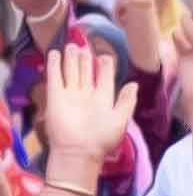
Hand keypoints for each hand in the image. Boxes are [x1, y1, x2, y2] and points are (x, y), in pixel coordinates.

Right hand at [43, 44, 136, 163]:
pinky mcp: (55, 94)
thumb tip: (134, 84)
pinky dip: (55, 64)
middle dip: (86, 58)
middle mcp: (87, 95)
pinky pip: (54, 75)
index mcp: (104, 100)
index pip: (105, 78)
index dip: (106, 66)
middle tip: (85, 45)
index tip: (106, 55)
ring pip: (71, 70)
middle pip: (86, 71)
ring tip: (73, 46)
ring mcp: (70, 94)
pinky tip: (56, 53)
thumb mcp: (121, 120)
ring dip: (72, 58)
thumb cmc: (102, 138)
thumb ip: (127, 101)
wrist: (79, 150)